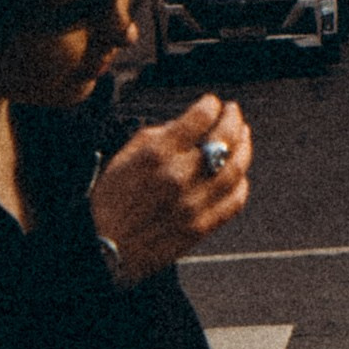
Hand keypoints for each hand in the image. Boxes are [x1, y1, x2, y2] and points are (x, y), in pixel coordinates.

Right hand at [89, 96, 251, 284]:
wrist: (103, 246)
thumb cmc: (111, 201)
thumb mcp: (124, 156)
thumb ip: (158, 136)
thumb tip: (188, 124)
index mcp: (157, 154)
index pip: (199, 118)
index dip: (211, 105)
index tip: (213, 103)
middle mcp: (178, 177)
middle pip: (224, 140)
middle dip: (234, 120)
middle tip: (234, 113)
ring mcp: (193, 204)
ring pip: (236, 170)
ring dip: (244, 148)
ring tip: (243, 138)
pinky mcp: (200, 227)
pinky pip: (234, 202)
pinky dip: (241, 184)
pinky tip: (239, 175)